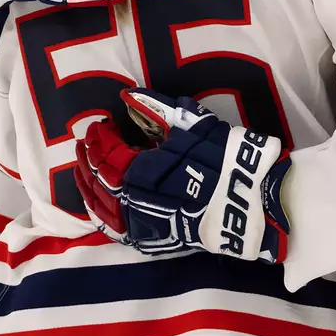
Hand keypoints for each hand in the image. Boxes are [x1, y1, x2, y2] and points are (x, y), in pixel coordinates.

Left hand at [74, 89, 290, 262]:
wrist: (250, 201)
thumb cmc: (222, 158)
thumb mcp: (191, 125)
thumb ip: (155, 109)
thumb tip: (127, 96)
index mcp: (139, 171)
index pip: (107, 153)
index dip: (100, 137)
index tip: (101, 124)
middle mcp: (132, 201)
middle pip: (97, 180)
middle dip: (88, 160)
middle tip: (85, 143)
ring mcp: (140, 225)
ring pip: (100, 207)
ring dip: (88, 186)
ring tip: (84, 169)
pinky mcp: (151, 239)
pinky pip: (115, 228)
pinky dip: (100, 213)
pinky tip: (97, 202)